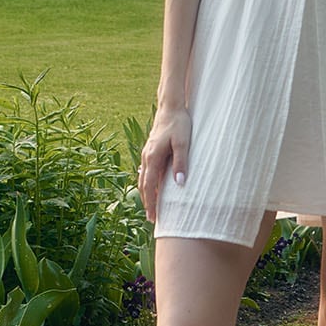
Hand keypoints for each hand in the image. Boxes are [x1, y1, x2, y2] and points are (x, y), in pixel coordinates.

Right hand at [137, 105, 189, 220]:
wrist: (171, 107)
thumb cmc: (179, 124)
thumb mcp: (183, 143)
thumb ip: (181, 163)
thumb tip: (179, 184)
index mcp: (152, 157)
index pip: (149, 186)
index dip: (151, 203)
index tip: (153, 218)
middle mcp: (146, 157)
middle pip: (143, 185)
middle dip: (147, 202)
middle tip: (152, 219)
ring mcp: (147, 153)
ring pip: (143, 178)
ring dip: (147, 193)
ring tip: (152, 206)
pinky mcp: (150, 149)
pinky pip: (146, 171)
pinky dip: (148, 182)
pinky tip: (153, 187)